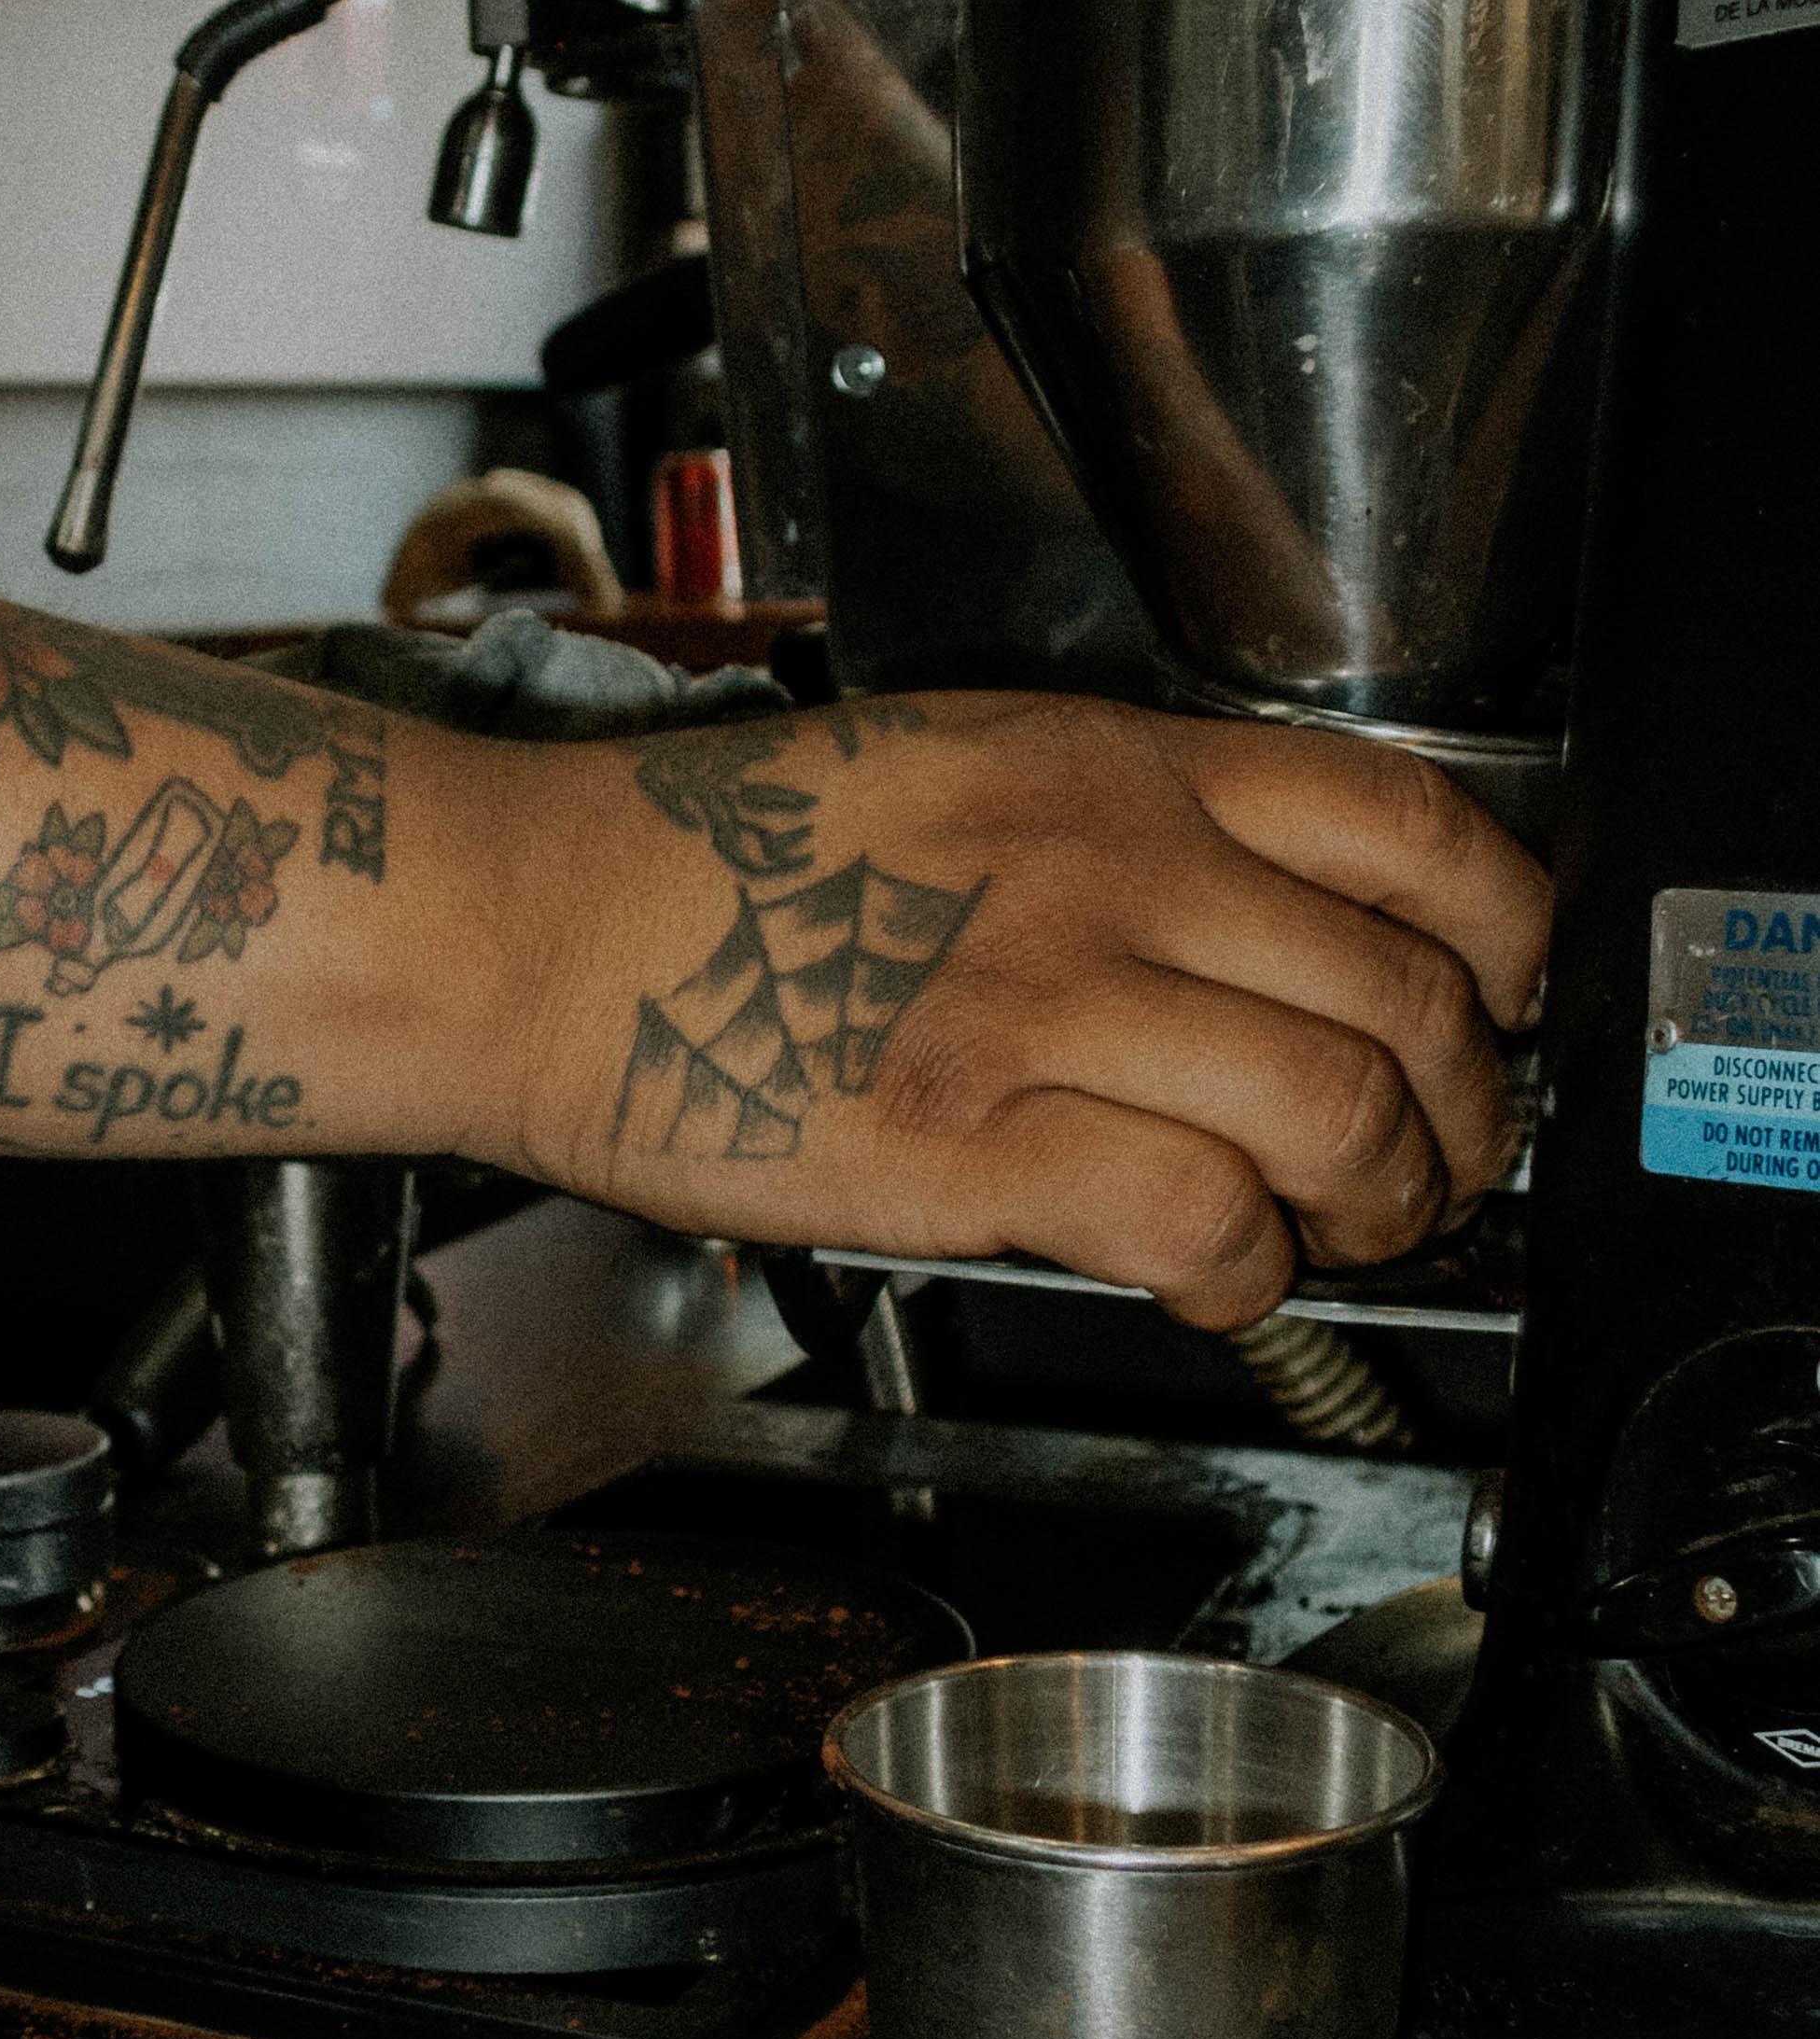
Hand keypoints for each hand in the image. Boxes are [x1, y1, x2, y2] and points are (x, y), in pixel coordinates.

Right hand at [522, 693, 1545, 1331]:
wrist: (530, 927)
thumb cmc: (695, 866)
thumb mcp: (938, 762)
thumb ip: (1104, 824)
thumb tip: (1245, 925)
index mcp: (1102, 764)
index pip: (1409, 825)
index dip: (1508, 931)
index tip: (1503, 998)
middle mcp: (1101, 865)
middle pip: (1409, 993)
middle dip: (1460, 1115)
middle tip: (1429, 1167)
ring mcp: (1040, 999)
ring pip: (1339, 1112)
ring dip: (1376, 1207)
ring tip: (1333, 1236)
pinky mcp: (971, 1140)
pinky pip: (1203, 1218)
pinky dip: (1245, 1273)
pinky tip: (1209, 1276)